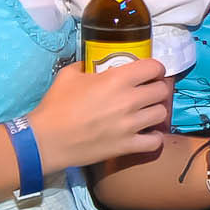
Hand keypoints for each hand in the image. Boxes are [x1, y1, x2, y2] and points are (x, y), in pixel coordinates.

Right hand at [29, 61, 169, 170]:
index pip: (154, 67)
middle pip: (162, 90)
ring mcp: (131, 125)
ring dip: (156, 111)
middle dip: (157, 88)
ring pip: (162, 114)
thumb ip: (86, 66)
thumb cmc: (56, 105)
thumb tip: (92, 64)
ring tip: (146, 112)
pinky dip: (154, 137)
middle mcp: (129, 100)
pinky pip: (155, 141)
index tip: (150, 72)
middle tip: (148, 91)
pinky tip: (146, 133)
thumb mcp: (68, 75)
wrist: (46, 139)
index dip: (155, 68)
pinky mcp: (127, 145)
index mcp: (117, 79)